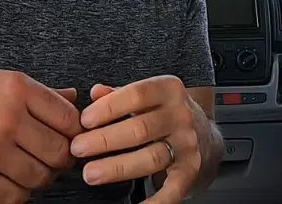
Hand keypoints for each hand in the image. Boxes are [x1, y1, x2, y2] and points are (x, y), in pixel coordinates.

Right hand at [0, 70, 82, 203]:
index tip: (73, 138)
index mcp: (18, 89)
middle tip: (59, 159)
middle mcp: (7, 119)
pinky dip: (21, 193)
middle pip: (59, 151)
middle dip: (64, 159)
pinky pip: (14, 196)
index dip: (77, 132)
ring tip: (37, 170)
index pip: (69, 119)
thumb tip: (75, 97)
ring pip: (40, 176)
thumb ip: (42, 92)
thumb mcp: (2, 80)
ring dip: (44, 178)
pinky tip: (16, 182)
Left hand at [70, 75, 201, 202]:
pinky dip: (153, 202)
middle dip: (105, 140)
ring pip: (150, 158)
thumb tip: (96, 92)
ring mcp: (187, 144)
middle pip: (140, 129)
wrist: (204, 134)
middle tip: (77, 148)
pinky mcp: (191, 170)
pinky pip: (171, 190)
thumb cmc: (165, 112)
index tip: (84, 120)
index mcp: (169, 90)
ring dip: (116, 168)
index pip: (137, 94)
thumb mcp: (147, 96)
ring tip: (90, 173)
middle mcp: (181, 115)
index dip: (109, 108)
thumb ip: (120, 94)